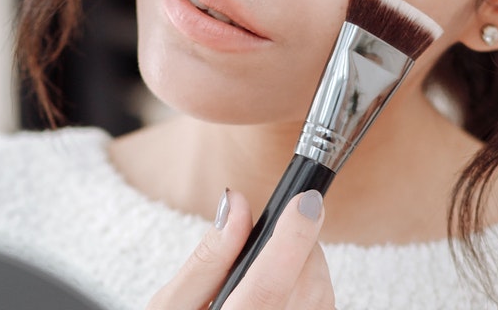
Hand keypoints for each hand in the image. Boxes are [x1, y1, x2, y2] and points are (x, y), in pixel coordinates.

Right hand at [147, 189, 334, 309]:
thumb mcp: (172, 304)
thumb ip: (207, 257)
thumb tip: (236, 205)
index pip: (268, 284)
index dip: (292, 237)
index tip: (305, 199)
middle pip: (304, 283)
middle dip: (296, 244)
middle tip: (262, 243)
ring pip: (321, 292)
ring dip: (305, 267)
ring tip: (266, 275)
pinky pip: (324, 305)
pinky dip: (311, 289)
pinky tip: (282, 293)